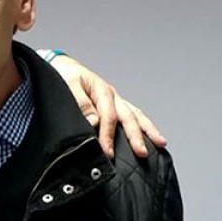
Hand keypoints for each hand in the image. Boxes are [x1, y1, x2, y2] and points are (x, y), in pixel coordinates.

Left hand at [45, 53, 166, 159]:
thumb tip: (93, 121)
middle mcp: (112, 96)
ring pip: (135, 115)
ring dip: (147, 130)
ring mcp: (115, 100)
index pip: (108, 118)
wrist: (61, 66)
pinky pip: (132, 115)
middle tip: (142, 153)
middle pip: (128, 117)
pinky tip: (151, 135)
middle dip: (136, 137)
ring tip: (160, 143)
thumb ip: (80, 103)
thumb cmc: (64, 76)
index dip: (108, 137)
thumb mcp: (68, 86)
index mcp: (102, 91)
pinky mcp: (114, 105)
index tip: (108, 153)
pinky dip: (143, 125)